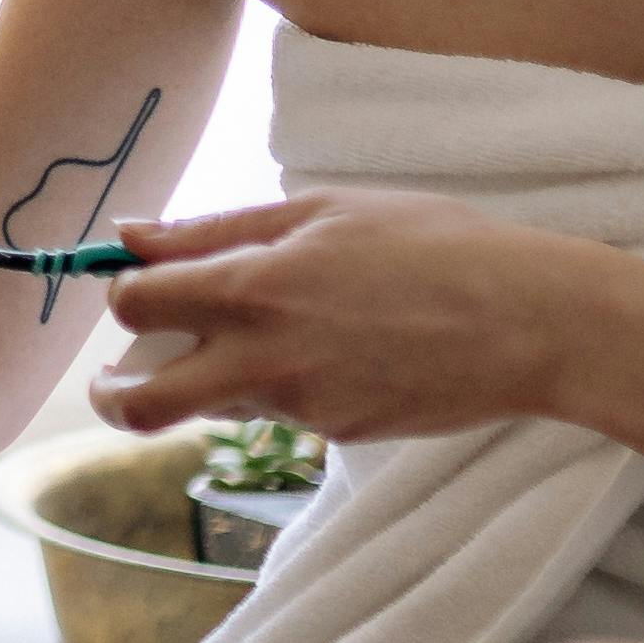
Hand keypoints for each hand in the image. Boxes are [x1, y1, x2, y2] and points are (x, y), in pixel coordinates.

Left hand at [84, 188, 623, 444]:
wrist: (530, 321)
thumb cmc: (433, 244)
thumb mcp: (323, 209)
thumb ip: (216, 228)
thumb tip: (130, 235)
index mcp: (254, 284)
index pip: (134, 304)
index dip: (121, 293)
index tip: (135, 284)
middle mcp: (263, 355)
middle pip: (137, 402)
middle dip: (113, 391)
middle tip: (122, 372)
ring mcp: (300, 405)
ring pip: (209, 408)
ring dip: (204, 383)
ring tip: (253, 340)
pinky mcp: (335, 433)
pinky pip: (278, 413)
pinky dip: (279, 387)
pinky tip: (333, 350)